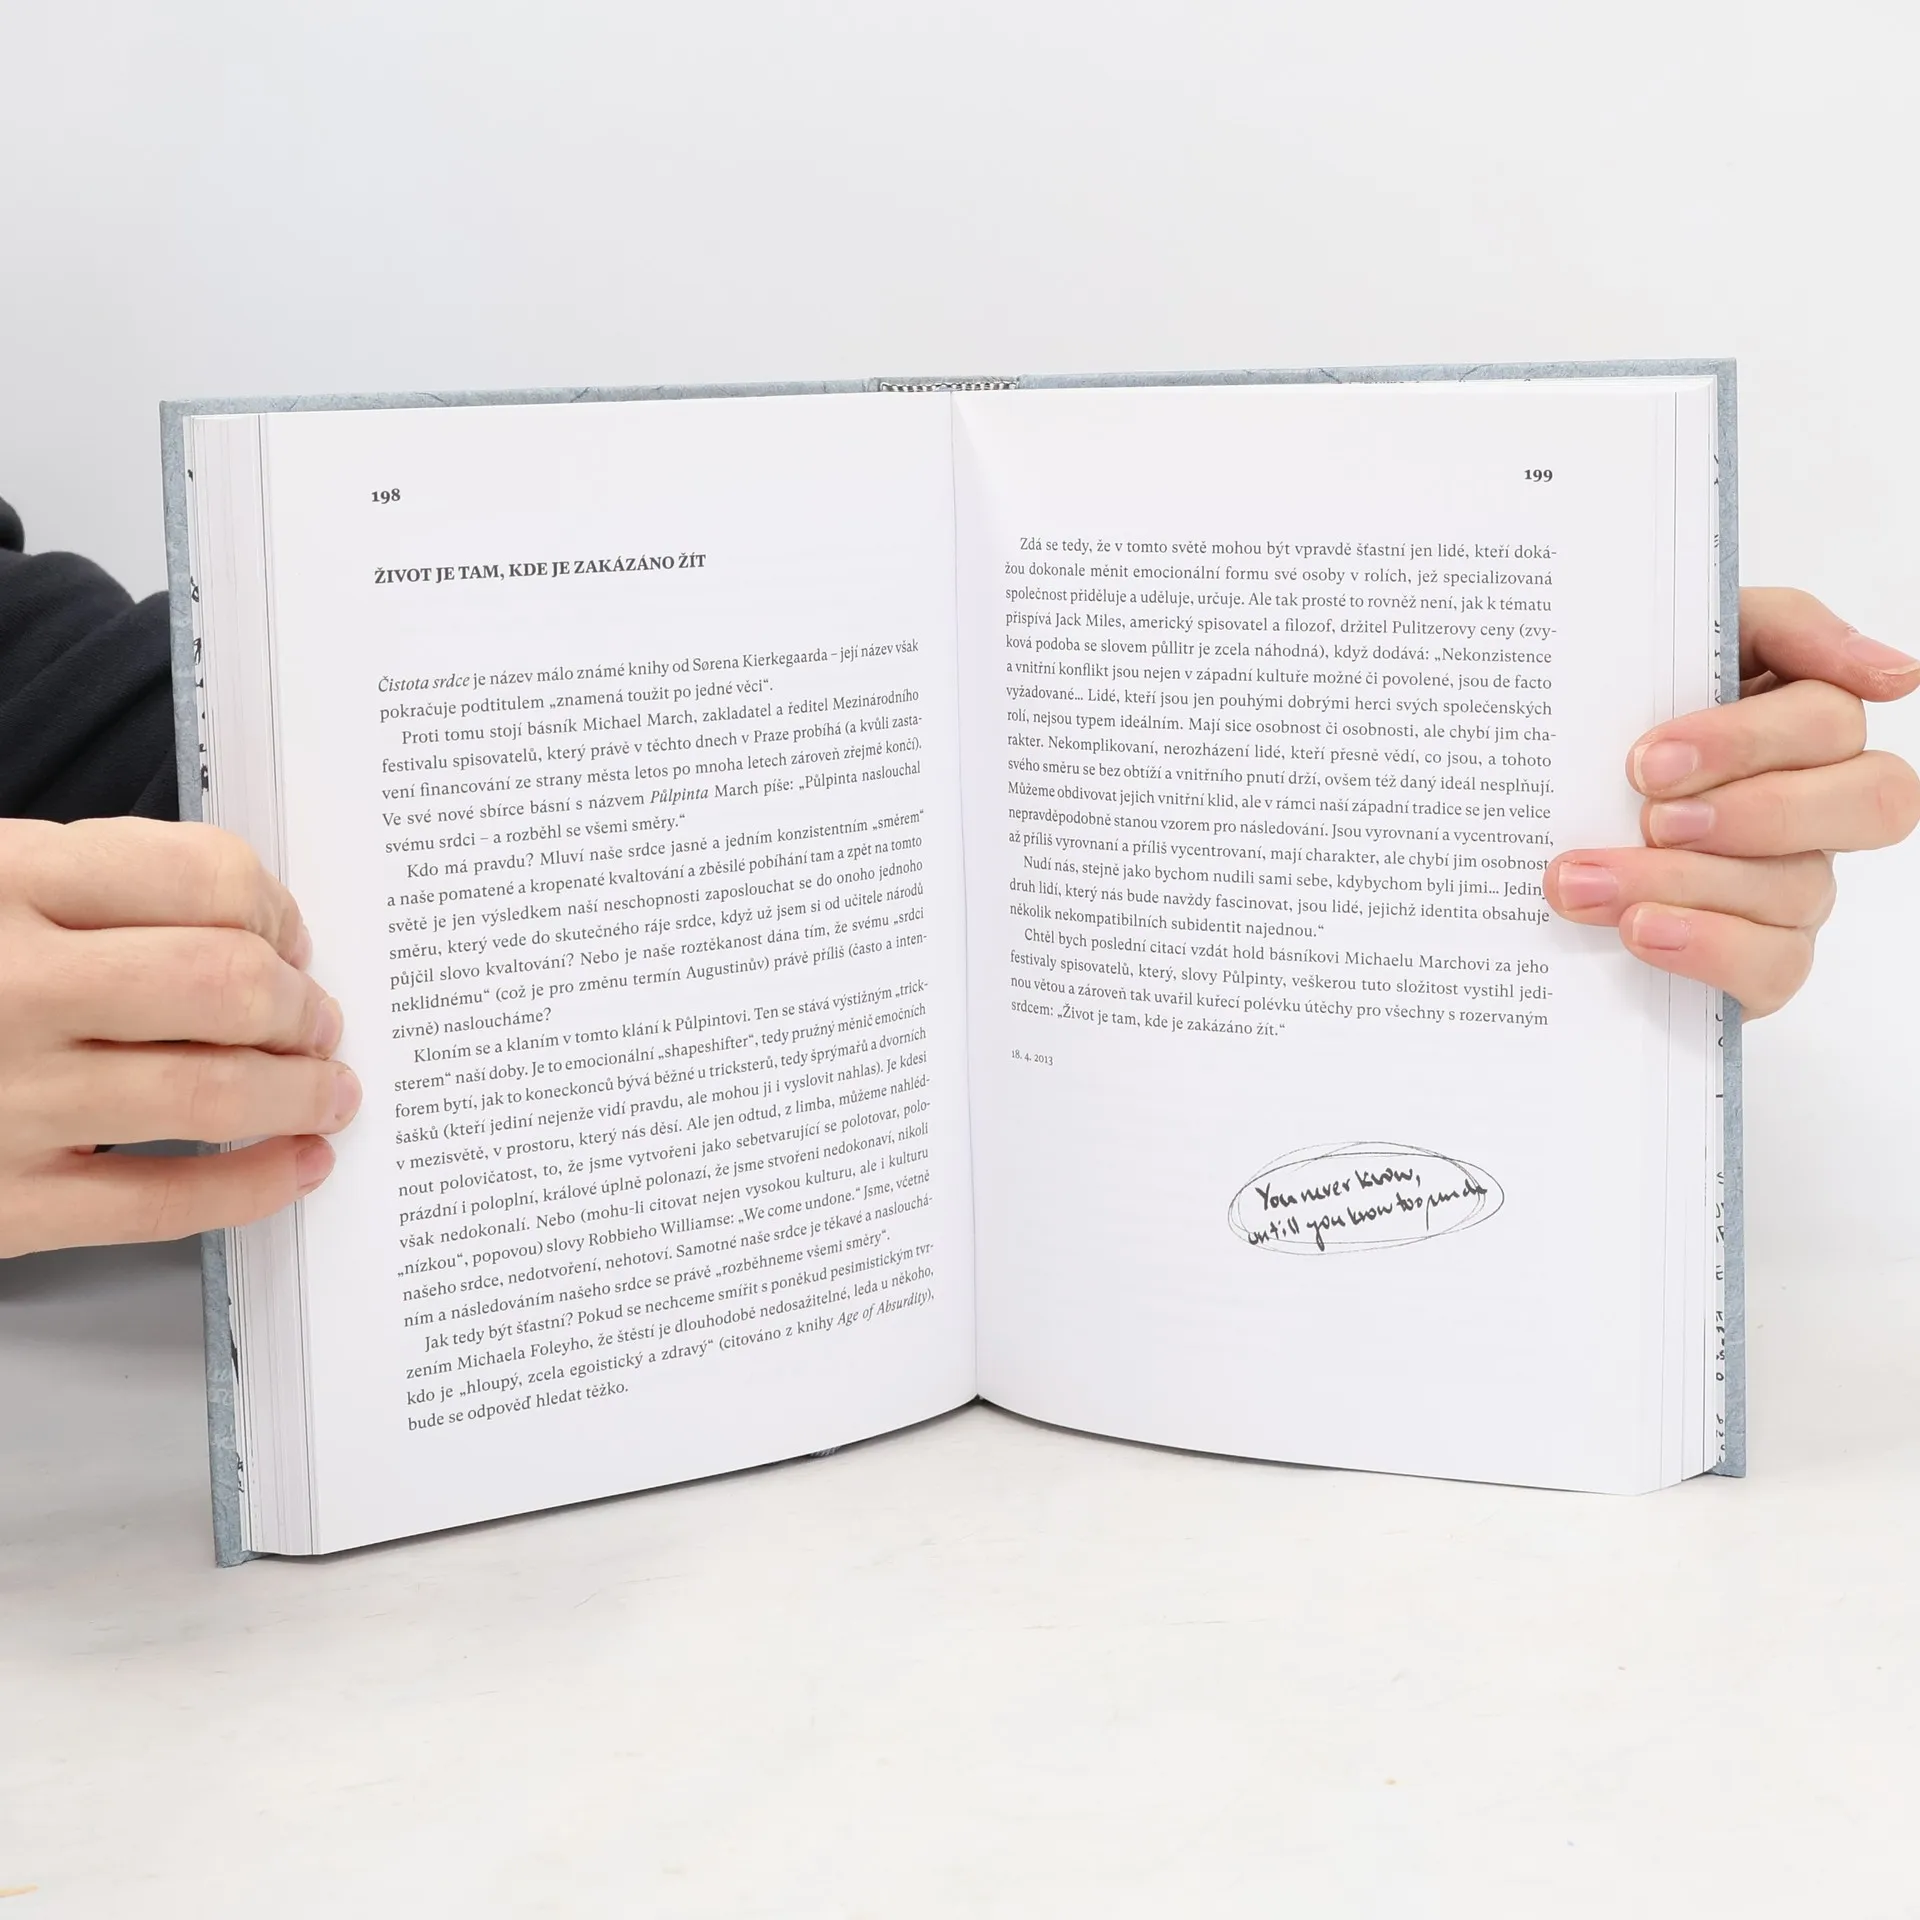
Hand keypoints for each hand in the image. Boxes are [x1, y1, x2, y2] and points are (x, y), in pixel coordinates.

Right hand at [0, 818, 358, 1256]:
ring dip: (304, 1092)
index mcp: (1, 881)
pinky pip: (162, 1205)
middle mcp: (6, 985)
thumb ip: (97, 883)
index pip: (201, 876)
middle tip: (323, 1020)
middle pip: (227, 982)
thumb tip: (261, 928)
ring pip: (214, 1092)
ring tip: (330, 1089)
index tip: (294, 939)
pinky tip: (298, 1164)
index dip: (278, 909)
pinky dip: (257, 1186)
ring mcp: (4, 1100)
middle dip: (304, 1006)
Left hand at [1543, 588, 1919, 1015]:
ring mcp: (1798, 887)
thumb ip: (1781, 627)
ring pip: (1796, 888)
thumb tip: (1895, 674)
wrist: (1525, 828)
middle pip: (1868, 802)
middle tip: (1647, 817)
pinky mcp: (1763, 961)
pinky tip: (1638, 930)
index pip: (1830, 721)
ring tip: (1582, 881)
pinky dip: (1706, 947)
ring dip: (1681, 883)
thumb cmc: (1610, 722)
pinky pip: (1776, 966)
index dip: (1747, 742)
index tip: (1649, 760)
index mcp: (1800, 725)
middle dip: (1752, 812)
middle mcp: (1818, 806)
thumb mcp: (1672, 644)